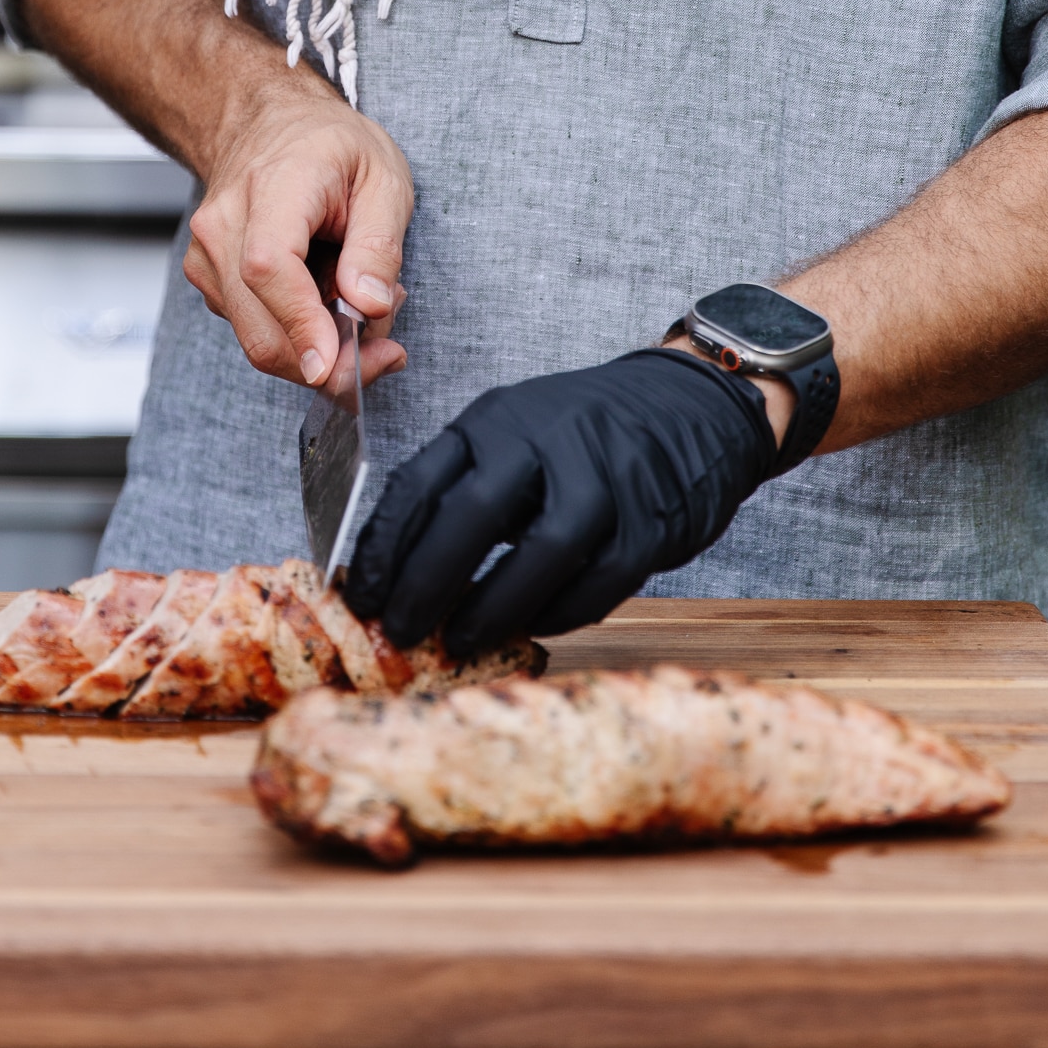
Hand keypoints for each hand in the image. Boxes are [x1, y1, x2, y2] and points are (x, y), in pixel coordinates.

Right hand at [184, 75, 413, 388]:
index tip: (334, 363)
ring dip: (319, 343)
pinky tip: (327, 297)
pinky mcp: (210, 280)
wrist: (267, 123)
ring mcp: (208, 256)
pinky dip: (299, 332)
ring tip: (359, 297)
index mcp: (273, 187)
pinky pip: (255, 329)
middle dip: (328, 360)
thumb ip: (378, 245)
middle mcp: (224, 225)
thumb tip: (367, 306)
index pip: (269, 267)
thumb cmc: (326, 146)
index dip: (301, 323)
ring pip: (259, 339)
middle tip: (386, 349)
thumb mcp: (382, 179)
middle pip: (260, 326)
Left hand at [344, 348, 779, 654]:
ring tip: (462, 641)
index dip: (382, 546)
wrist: (688, 406)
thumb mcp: (510, 436)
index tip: (359, 595)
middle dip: (425, 584)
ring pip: (541, 552)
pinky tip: (533, 626)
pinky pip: (600, 581)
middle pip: (470, 516)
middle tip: (401, 632)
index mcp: (493, 420)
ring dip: (493, 607)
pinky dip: (560, 613)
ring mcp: (603, 478)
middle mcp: (544, 440)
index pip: (419, 481)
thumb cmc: (581, 435)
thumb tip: (397, 574)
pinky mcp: (650, 519)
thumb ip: (460, 490)